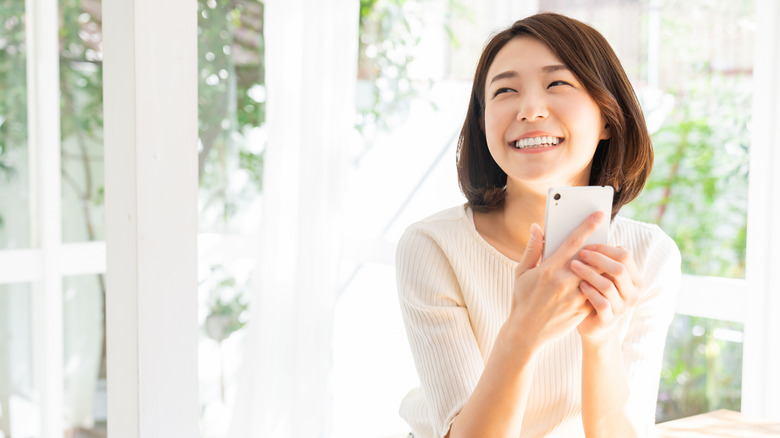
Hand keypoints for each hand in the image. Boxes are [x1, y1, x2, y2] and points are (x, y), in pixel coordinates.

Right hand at [508, 212, 606, 349]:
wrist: (526, 333)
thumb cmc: (522, 300)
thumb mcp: (521, 273)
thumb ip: (532, 249)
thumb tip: (538, 227)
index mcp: (548, 269)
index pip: (573, 242)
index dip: (588, 226)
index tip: (599, 215)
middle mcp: (564, 282)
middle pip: (593, 258)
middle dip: (602, 248)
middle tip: (608, 241)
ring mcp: (575, 297)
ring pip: (599, 275)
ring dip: (605, 266)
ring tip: (609, 260)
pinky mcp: (582, 310)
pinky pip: (598, 292)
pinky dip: (602, 284)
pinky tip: (604, 280)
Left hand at [570, 244, 642, 343]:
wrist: (593, 326)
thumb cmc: (595, 294)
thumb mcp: (603, 276)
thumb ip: (603, 261)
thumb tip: (591, 234)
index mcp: (634, 279)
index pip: (625, 255)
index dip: (605, 247)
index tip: (587, 243)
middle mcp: (633, 293)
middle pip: (619, 268)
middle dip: (598, 258)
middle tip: (580, 253)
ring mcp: (622, 308)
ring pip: (608, 285)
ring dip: (589, 273)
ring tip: (573, 266)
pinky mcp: (609, 320)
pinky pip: (601, 302)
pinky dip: (589, 291)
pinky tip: (579, 285)